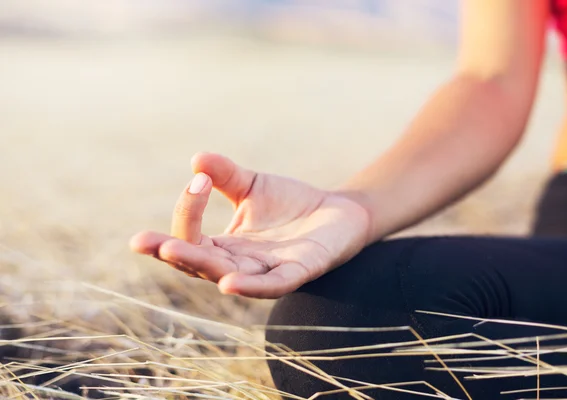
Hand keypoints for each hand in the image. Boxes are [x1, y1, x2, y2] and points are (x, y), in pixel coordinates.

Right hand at [130, 153, 370, 298]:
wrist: (338, 210)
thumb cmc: (291, 204)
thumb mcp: (252, 186)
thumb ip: (225, 175)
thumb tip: (197, 159)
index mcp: (226, 246)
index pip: (191, 239)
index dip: (184, 215)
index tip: (196, 182)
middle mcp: (240, 264)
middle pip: (200, 263)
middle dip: (173, 251)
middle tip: (143, 240)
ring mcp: (268, 271)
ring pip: (227, 275)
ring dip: (202, 265)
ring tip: (173, 252)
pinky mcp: (298, 272)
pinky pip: (272, 285)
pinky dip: (250, 287)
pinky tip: (229, 283)